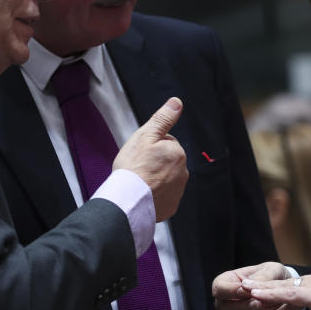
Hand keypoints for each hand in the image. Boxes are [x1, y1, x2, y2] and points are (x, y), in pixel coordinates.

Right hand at [114, 97, 187, 220]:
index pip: (166, 143)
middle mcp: (183, 172)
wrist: (128, 200)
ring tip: (139, 181)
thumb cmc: (133, 167)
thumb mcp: (145, 135)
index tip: (141, 155)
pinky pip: (164, 196)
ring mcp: (177, 191)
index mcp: (177, 153)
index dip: (151, 147)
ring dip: (155, 178)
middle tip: (138, 167)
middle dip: (155, 162)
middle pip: (167, 161)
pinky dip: (155, 195)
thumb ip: (163, 118)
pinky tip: (143, 194)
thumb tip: (177, 103)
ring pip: (166, 179)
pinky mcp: (171, 206)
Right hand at [211, 262, 300, 309]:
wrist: (282, 294)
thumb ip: (262, 277)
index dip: (230, 291)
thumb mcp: (270, 270)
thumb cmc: (271, 277)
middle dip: (243, 307)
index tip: (245, 290)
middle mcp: (224, 304)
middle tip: (259, 303)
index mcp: (225, 284)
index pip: (219, 289)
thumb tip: (250, 287)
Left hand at [246, 270, 310, 309]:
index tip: (260, 295)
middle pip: (286, 285)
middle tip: (244, 286)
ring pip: (285, 287)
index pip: (296, 290)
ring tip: (244, 288)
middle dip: (265, 286)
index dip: (277, 293)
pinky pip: (291, 294)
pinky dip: (272, 294)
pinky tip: (258, 296)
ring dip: (263, 288)